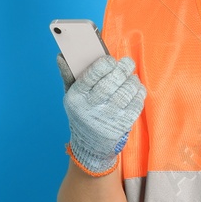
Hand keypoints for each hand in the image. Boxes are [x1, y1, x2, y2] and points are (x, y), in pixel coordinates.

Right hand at [61, 53, 145, 173]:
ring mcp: (108, 118)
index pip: (91, 76)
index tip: (111, 60)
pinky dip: (139, 93)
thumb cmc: (82, 112)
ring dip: (132, 80)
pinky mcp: (122, 125)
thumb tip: (61, 56)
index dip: (104, 64)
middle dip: (122, 69)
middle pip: (110, 83)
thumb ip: (68, 75)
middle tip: (127, 63)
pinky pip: (136, 104)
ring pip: (125, 92)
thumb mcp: (71, 96)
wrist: (90, 145)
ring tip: (131, 77)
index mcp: (77, 97)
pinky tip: (136, 88)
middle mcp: (91, 108)